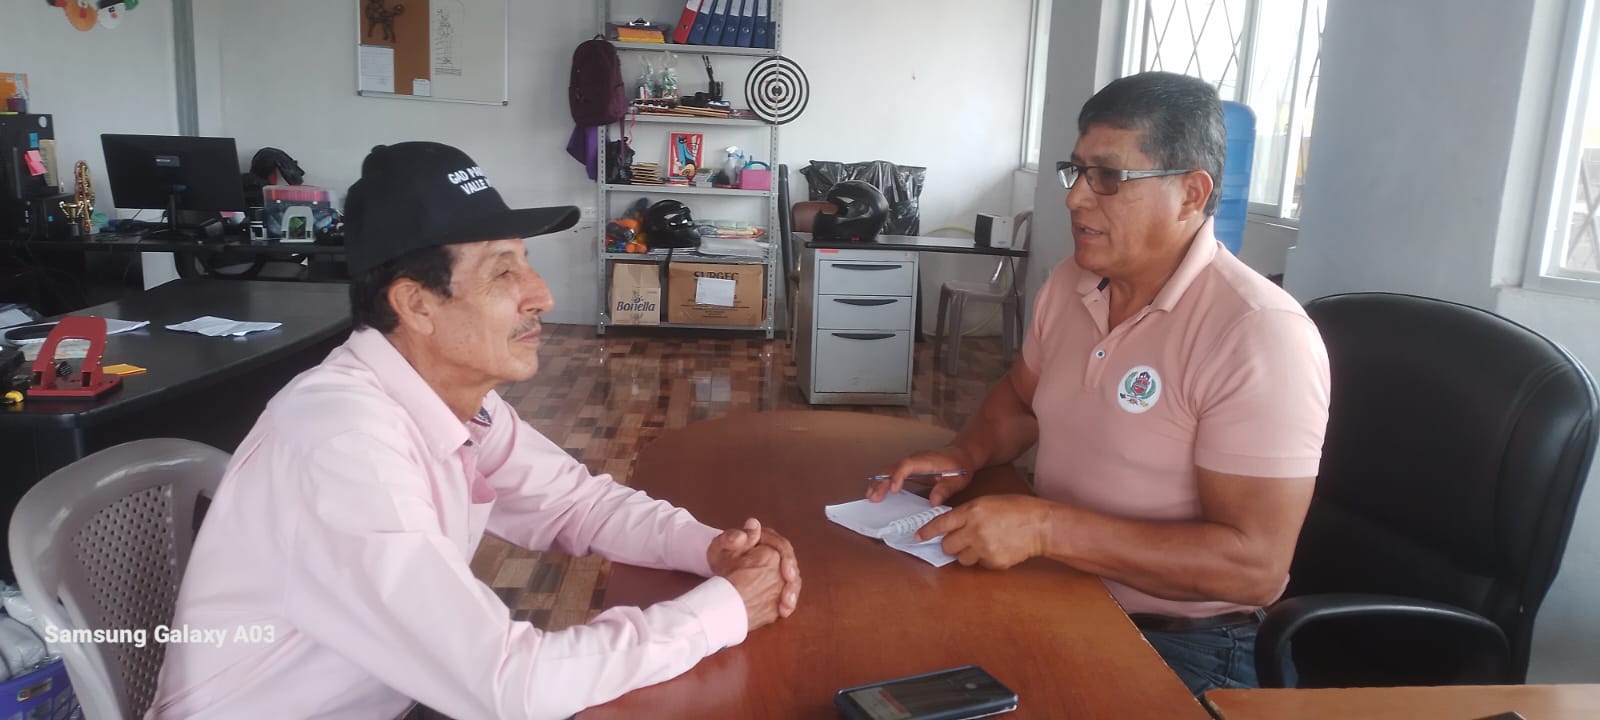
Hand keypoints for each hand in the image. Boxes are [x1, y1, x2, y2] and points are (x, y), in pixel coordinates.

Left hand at [707, 518, 800, 617]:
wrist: (718, 571)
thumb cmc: (721, 556)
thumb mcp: (721, 546)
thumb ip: (733, 535)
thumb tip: (752, 525)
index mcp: (767, 540)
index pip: (782, 546)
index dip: (787, 559)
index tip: (787, 572)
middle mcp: (777, 554)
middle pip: (791, 566)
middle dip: (792, 580)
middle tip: (788, 593)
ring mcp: (779, 571)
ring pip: (792, 581)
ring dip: (792, 594)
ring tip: (786, 605)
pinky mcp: (778, 586)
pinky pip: (787, 594)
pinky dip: (787, 603)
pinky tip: (783, 612)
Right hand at [866, 447, 975, 505]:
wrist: (961, 455)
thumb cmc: (959, 467)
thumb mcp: (958, 480)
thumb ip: (945, 490)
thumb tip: (933, 502)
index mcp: (926, 461)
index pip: (907, 465)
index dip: (898, 476)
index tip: (893, 489)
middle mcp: (914, 459)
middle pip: (893, 467)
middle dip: (881, 482)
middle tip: (873, 497)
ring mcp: (909, 462)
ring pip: (889, 469)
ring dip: (878, 482)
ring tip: (870, 496)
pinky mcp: (907, 467)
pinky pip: (891, 472)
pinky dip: (882, 481)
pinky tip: (876, 491)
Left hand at [914, 495, 1049, 569]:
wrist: (1040, 525)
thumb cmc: (1015, 509)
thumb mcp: (987, 503)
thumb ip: (966, 514)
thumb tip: (949, 527)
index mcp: (972, 511)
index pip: (941, 523)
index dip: (927, 532)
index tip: (918, 537)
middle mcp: (974, 530)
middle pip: (947, 545)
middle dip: (950, 544)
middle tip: (959, 540)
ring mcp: (984, 548)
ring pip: (961, 558)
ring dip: (966, 553)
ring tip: (983, 543)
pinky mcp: (993, 562)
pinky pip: (978, 564)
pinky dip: (983, 559)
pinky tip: (996, 548)